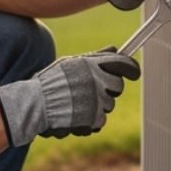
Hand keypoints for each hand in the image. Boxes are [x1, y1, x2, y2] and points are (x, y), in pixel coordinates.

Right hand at [0, 47, 142, 146]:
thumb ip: (95, 58)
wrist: (35, 105)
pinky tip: (75, 117)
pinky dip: (90, 122)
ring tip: (76, 105)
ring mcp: (97, 99)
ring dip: (97, 106)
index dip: (131, 68)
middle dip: (108, 90)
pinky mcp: (94, 117)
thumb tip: (115, 49)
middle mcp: (97, 80)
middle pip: (118, 86)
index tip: (134, 73)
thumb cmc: (49, 83)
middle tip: (90, 92)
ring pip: (109, 105)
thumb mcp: (71, 64)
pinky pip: (101, 121)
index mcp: (91, 64)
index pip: (123, 63)